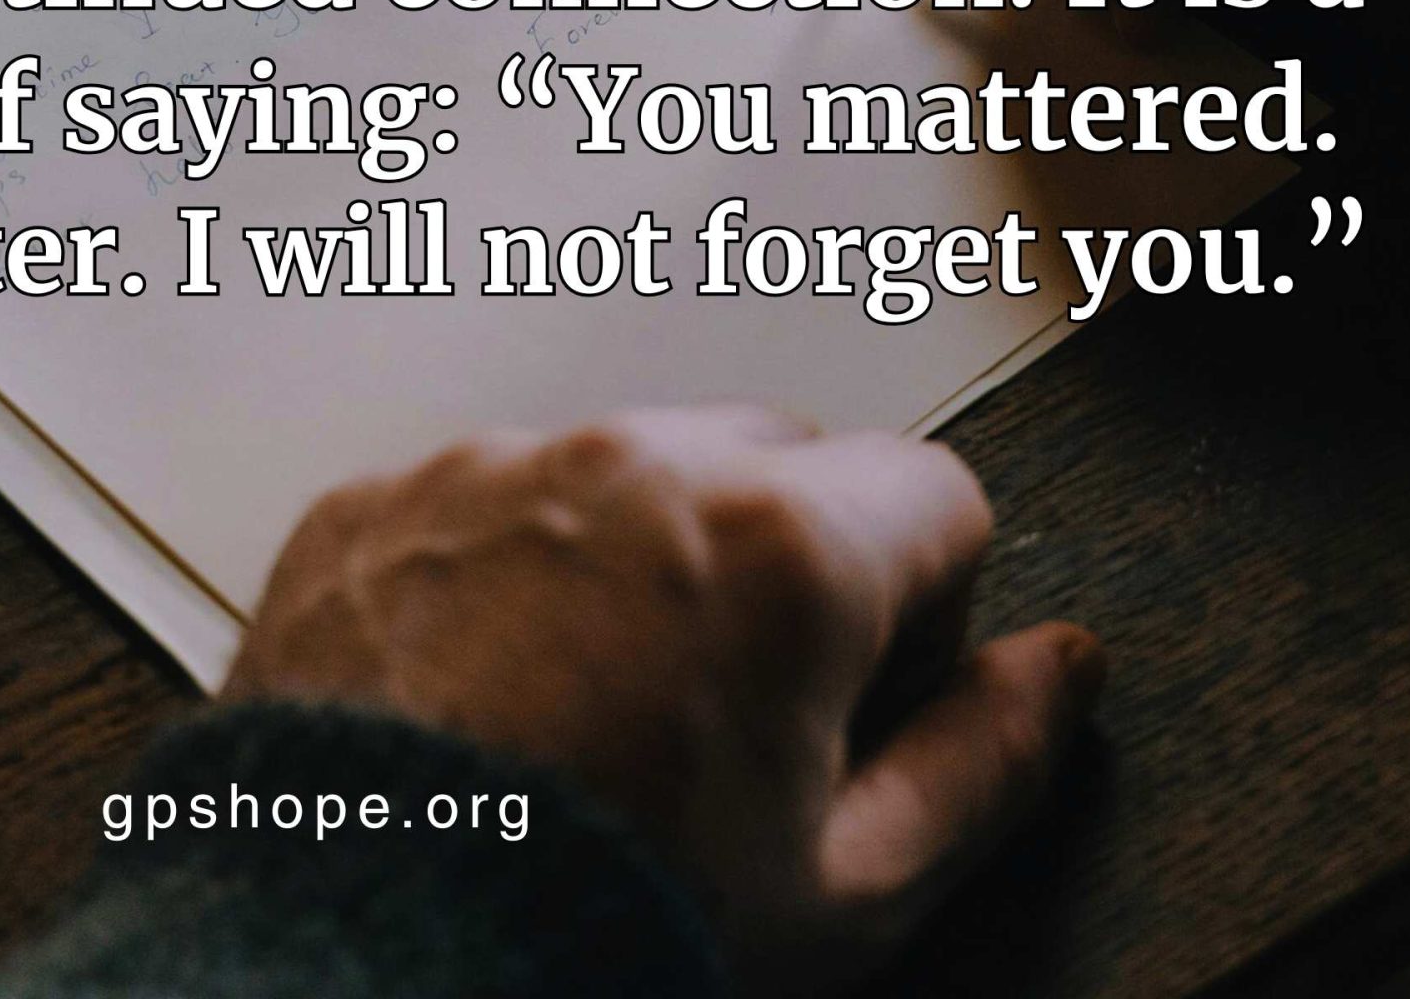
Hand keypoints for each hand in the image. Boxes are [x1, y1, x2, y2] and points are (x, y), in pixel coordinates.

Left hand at [223, 406, 1103, 990]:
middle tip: (730, 713)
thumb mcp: (846, 893)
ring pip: (625, 469)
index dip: (924, 612)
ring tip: (591, 714)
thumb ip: (985, 762)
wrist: (350, 954)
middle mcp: (631, 466)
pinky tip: (488, 695)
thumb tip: (1059, 675)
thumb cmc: (591, 922)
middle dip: (785, 560)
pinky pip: (486, 497)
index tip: (859, 696)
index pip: (936, 494)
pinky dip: (504, 568)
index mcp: (777, 544)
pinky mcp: (374, 501)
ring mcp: (487, 471)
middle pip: (778, 459)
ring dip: (639, 555)